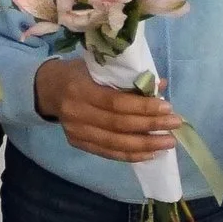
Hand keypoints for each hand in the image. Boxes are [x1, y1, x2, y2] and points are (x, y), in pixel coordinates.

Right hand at [34, 57, 177, 161]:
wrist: (47, 88)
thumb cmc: (79, 72)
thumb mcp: (99, 66)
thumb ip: (128, 77)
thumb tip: (161, 85)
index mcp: (80, 88)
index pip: (116, 103)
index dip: (143, 107)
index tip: (167, 107)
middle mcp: (76, 113)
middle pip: (118, 125)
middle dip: (150, 126)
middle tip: (175, 125)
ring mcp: (75, 131)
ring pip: (114, 143)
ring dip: (144, 145)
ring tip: (167, 143)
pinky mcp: (78, 143)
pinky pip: (107, 153)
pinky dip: (130, 155)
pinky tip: (150, 153)